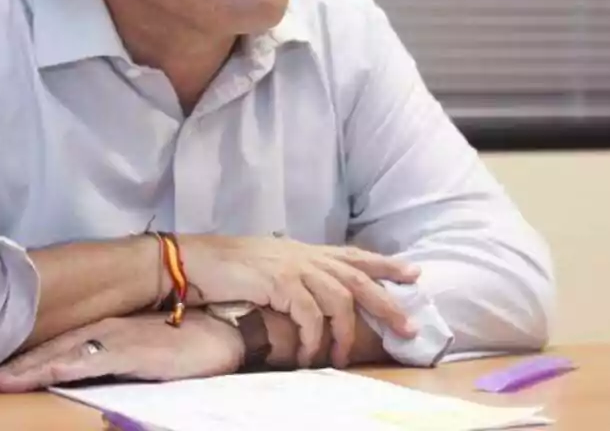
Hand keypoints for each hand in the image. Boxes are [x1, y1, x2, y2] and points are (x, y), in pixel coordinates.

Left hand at [0, 313, 244, 392]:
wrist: (226, 328)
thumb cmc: (190, 340)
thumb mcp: (144, 350)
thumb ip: (116, 356)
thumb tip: (90, 366)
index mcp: (104, 330)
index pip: (55, 347)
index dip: (22, 362)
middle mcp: (102, 331)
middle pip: (46, 352)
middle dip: (11, 369)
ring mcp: (114, 340)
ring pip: (57, 357)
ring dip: (23, 372)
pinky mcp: (129, 351)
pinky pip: (87, 362)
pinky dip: (59, 368)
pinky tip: (39, 376)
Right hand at [181, 236, 419, 368]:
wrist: (195, 262)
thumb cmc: (228, 269)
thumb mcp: (270, 267)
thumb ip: (294, 276)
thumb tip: (312, 298)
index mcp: (305, 251)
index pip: (354, 255)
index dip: (385, 265)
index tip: (414, 274)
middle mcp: (305, 255)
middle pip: (358, 278)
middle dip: (386, 303)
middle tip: (407, 328)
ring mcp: (294, 266)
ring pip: (339, 300)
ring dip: (343, 334)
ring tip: (340, 359)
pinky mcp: (280, 281)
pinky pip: (309, 315)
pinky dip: (313, 338)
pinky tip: (307, 355)